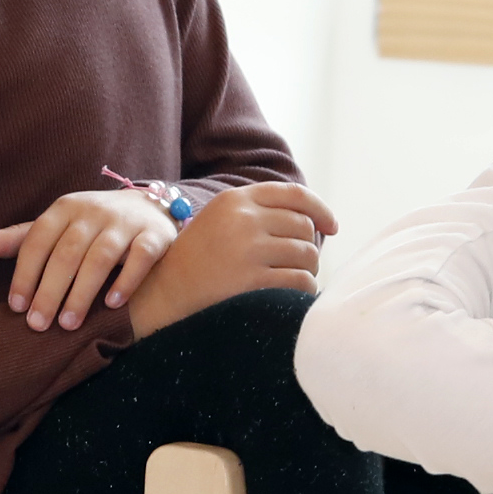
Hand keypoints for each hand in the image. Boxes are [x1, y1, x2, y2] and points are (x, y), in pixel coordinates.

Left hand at [0, 188, 180, 331]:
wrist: (148, 209)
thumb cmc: (91, 226)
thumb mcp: (56, 228)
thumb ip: (21, 239)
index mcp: (64, 208)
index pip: (38, 240)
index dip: (25, 274)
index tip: (17, 307)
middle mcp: (93, 212)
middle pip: (67, 253)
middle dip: (50, 291)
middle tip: (38, 326)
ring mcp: (125, 222)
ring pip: (101, 257)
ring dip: (83, 292)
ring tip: (68, 325)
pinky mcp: (154, 236)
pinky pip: (140, 257)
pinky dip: (126, 281)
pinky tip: (112, 305)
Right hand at [120, 180, 339, 336]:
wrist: (161, 296)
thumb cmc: (195, 262)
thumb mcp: (219, 222)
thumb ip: (258, 213)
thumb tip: (315, 220)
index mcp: (235, 200)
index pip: (294, 195)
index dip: (320, 210)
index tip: (331, 227)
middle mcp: (242, 219)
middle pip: (304, 227)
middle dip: (308, 248)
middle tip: (297, 267)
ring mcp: (248, 250)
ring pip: (308, 255)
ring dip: (308, 271)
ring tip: (289, 282)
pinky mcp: (252, 282)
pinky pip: (301, 282)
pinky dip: (303, 291)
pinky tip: (288, 298)